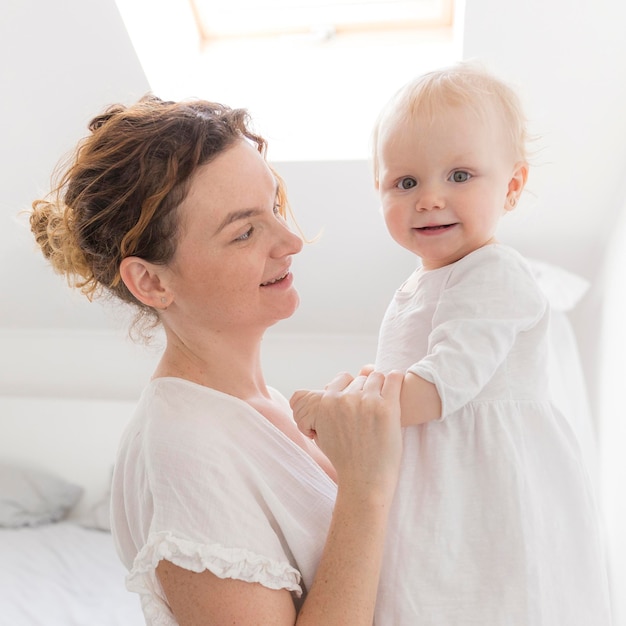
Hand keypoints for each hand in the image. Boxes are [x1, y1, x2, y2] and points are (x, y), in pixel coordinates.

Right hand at [290, 370, 403, 500]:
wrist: (365, 481)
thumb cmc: (345, 458)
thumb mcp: (321, 431)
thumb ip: (323, 406)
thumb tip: (346, 376)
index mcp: (325, 403)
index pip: (341, 379)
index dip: (349, 390)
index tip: (355, 404)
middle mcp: (344, 399)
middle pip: (359, 379)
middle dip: (364, 392)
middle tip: (368, 413)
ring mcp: (366, 402)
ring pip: (375, 376)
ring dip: (379, 387)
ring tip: (381, 406)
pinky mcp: (388, 408)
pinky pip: (394, 378)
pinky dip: (396, 379)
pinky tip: (395, 388)